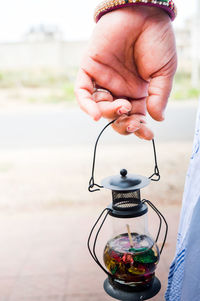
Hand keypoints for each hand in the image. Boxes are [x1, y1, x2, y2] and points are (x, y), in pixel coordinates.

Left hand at [75, 6, 176, 139]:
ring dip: (109, 114)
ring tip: (123, 107)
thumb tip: (158, 119)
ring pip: (100, 108)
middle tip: (131, 124)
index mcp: (137, 92)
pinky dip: (86, 105)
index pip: (135, 116)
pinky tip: (94, 115)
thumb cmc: (157, 40)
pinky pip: (83, 92)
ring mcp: (104, 80)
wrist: (144, 12)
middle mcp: (119, 89)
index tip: (147, 135)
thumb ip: (159, 96)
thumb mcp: (164, 72)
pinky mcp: (90, 69)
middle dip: (123, 125)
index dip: (139, 128)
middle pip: (116, 117)